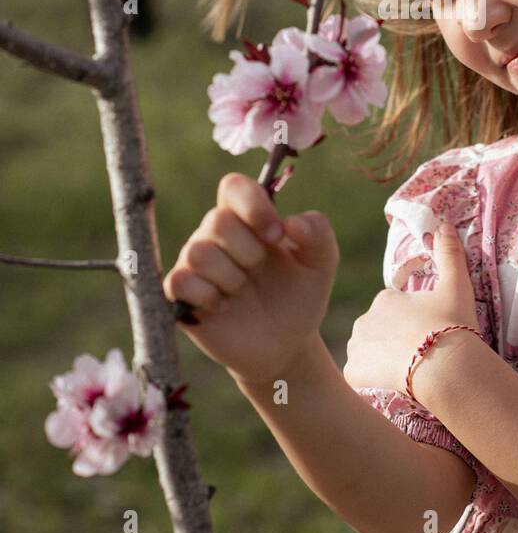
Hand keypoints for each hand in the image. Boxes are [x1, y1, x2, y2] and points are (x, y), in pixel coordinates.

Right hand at [162, 173, 338, 386]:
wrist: (284, 345)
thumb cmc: (299, 296)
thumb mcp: (321, 264)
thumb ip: (318, 233)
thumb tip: (292, 221)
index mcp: (248, 218)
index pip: (233, 187)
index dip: (252, 204)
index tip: (276, 234)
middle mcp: (216, 234)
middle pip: (216, 221)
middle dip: (248, 251)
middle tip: (260, 271)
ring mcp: (195, 263)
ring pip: (198, 252)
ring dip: (230, 277)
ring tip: (243, 290)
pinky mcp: (181, 295)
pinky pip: (180, 282)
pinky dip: (208, 297)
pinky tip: (224, 307)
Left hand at [342, 219, 479, 401]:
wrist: (446, 368)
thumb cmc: (453, 325)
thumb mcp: (457, 286)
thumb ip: (449, 253)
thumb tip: (444, 223)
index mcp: (385, 298)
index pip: (393, 308)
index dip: (411, 320)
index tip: (427, 332)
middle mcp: (364, 319)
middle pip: (377, 329)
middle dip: (393, 338)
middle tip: (418, 353)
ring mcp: (356, 347)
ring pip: (366, 350)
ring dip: (380, 357)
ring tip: (406, 369)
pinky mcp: (353, 373)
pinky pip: (357, 375)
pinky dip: (370, 378)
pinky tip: (391, 381)